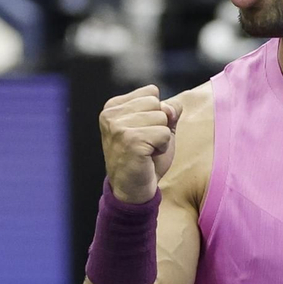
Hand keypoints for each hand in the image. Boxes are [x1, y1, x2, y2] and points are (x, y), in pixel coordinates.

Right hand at [99, 85, 177, 203]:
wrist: (132, 191)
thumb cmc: (145, 158)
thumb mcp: (158, 128)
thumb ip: (167, 111)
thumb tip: (172, 107)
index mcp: (113, 106)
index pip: (151, 92)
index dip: (156, 113)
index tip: (142, 132)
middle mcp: (111, 114)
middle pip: (157, 103)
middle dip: (160, 125)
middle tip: (145, 144)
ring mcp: (118, 127)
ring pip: (162, 118)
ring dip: (162, 138)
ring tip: (146, 151)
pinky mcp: (130, 140)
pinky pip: (165, 133)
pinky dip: (163, 147)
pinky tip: (148, 157)